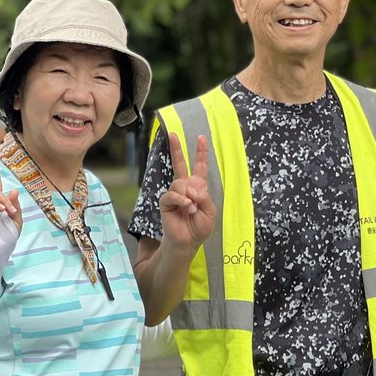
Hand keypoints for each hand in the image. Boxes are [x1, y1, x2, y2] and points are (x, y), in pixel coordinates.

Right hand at [159, 133, 215, 247]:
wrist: (188, 241)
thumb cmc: (199, 227)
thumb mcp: (210, 211)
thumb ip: (204, 197)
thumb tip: (191, 187)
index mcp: (198, 188)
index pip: (200, 167)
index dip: (201, 153)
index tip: (201, 138)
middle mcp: (185, 187)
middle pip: (180, 164)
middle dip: (176, 149)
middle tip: (173, 134)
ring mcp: (174, 194)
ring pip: (180, 183)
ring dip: (189, 195)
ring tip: (192, 208)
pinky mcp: (166, 202)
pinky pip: (173, 194)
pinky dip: (181, 200)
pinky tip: (187, 207)